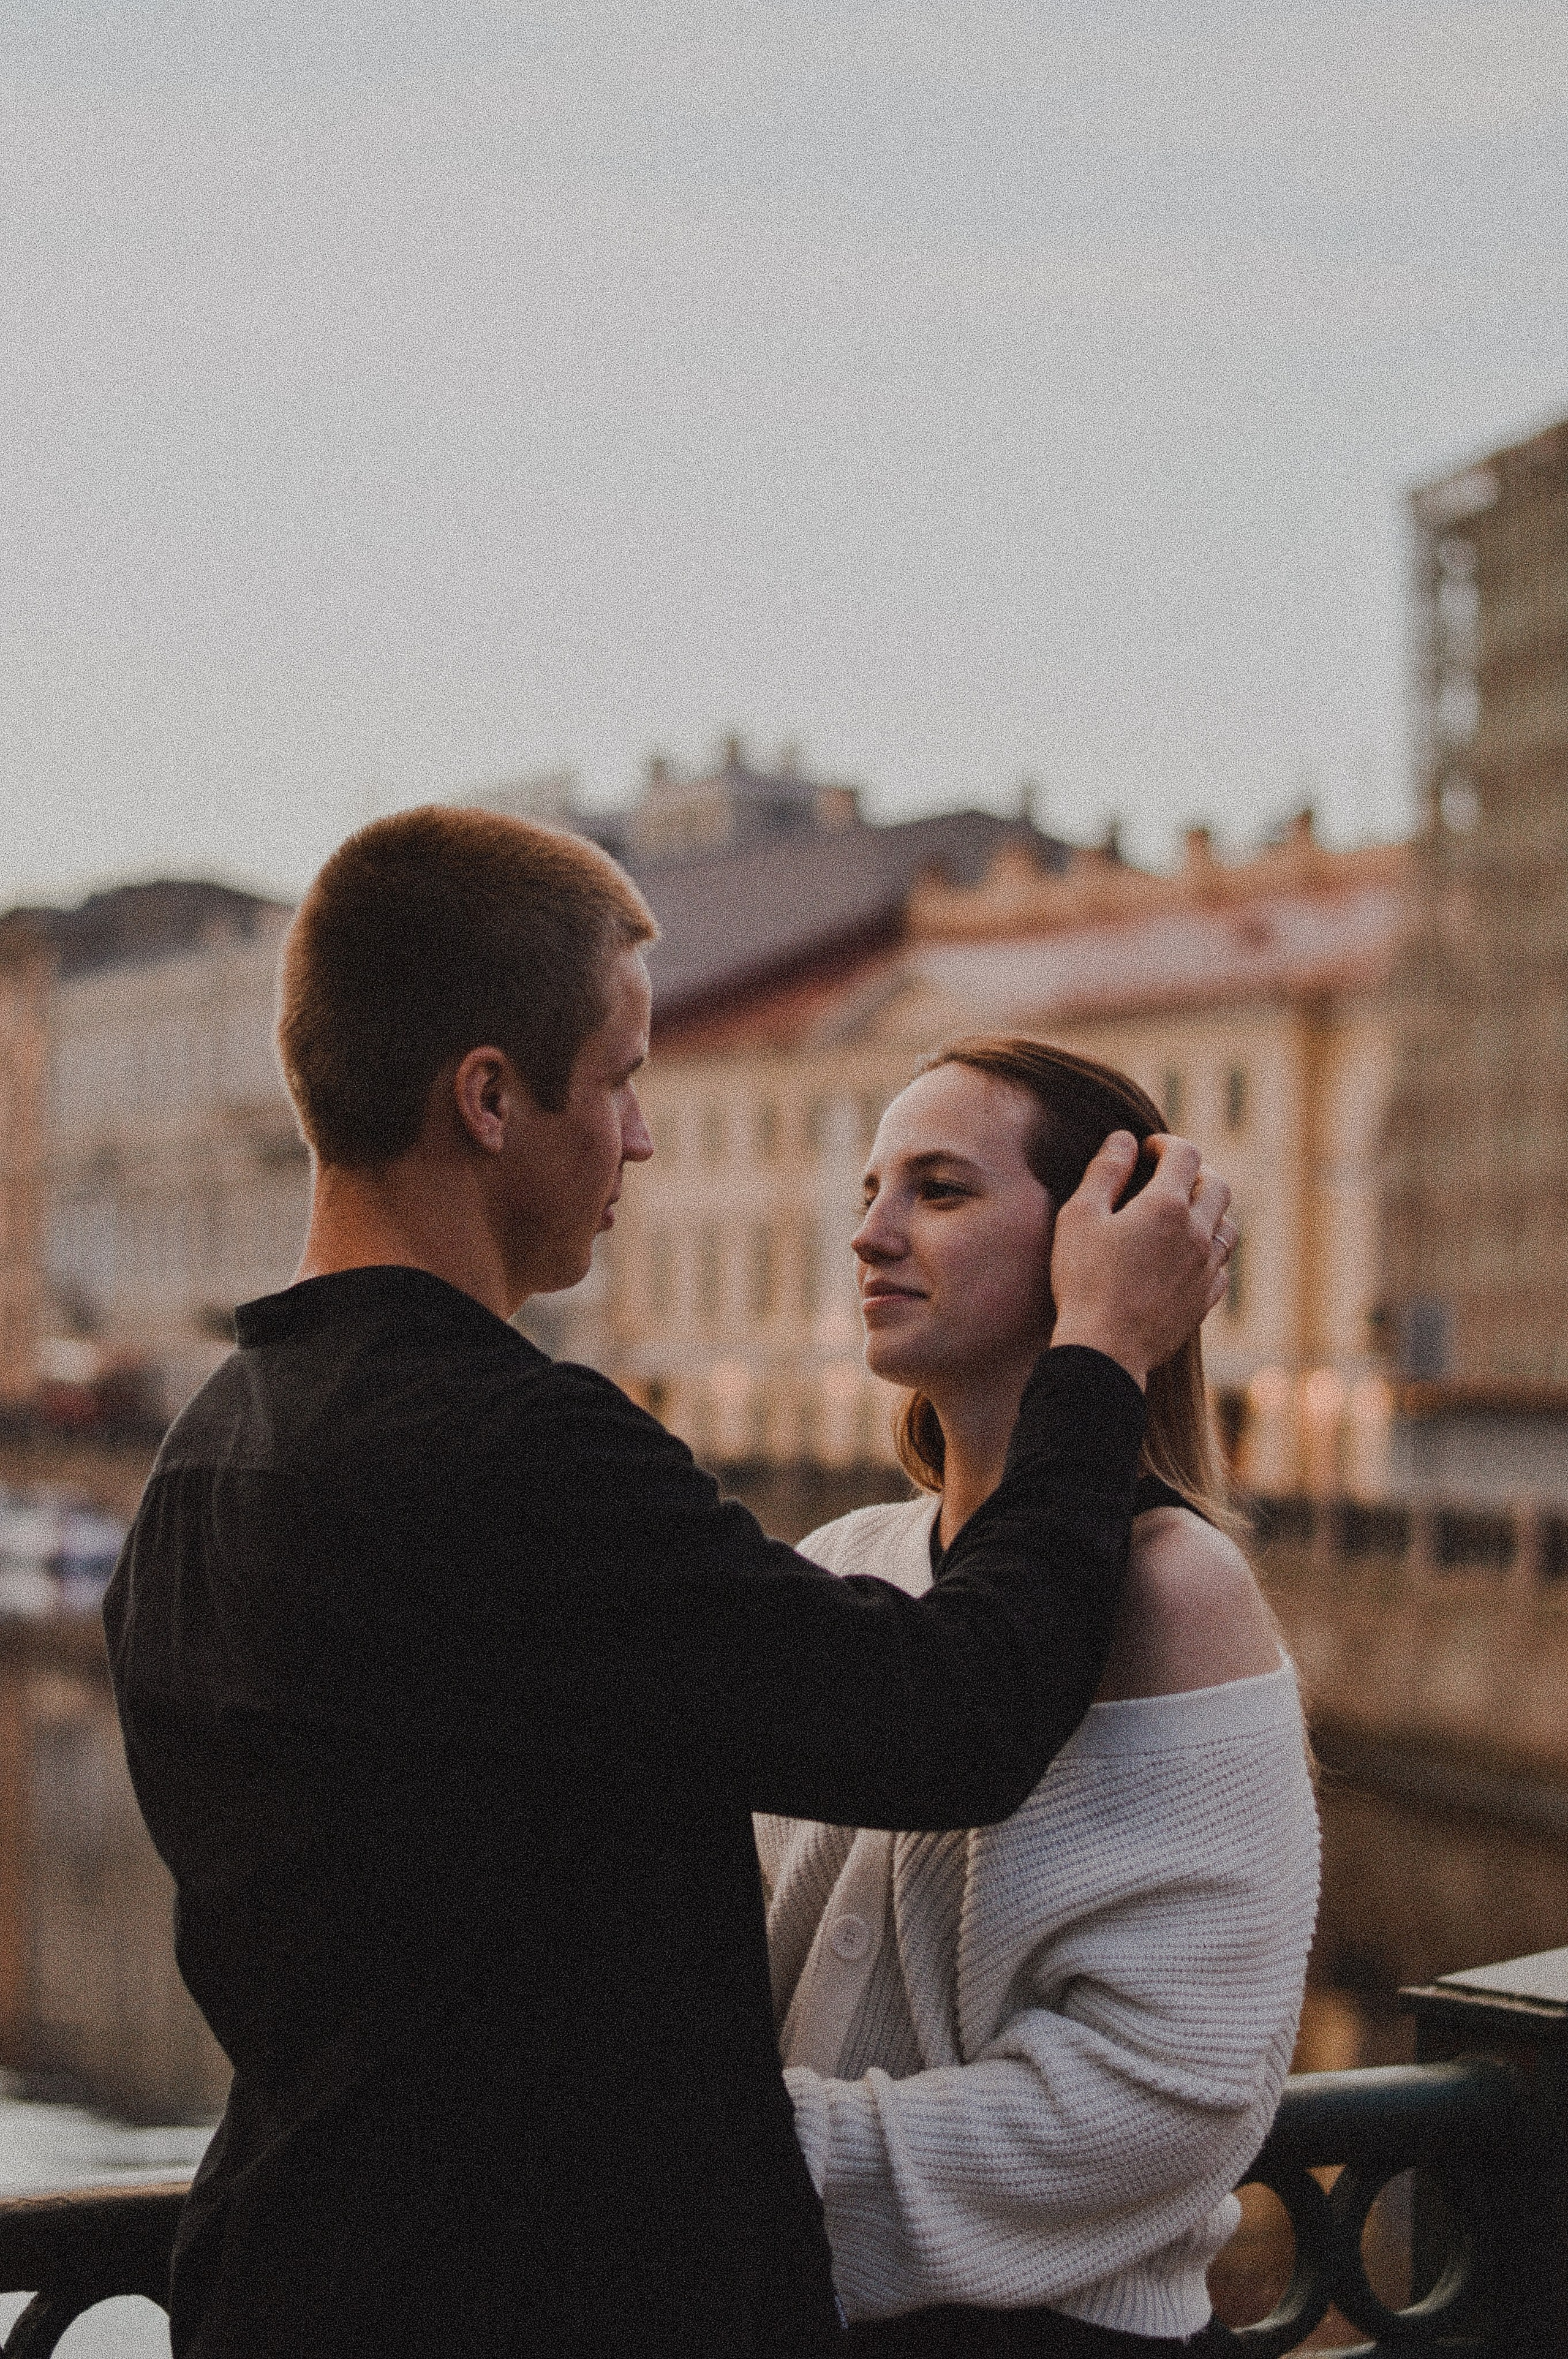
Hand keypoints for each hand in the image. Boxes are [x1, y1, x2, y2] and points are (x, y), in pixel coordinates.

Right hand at [1048, 1132, 1232, 1388]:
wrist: (1104, 1351)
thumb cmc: (1084, 1281)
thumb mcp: (1079, 1217)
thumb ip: (1104, 1172)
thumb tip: (1123, 1140)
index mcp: (1165, 1206)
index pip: (1185, 1154)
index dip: (1166, 1144)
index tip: (1146, 1150)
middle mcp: (1197, 1233)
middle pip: (1218, 1185)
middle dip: (1195, 1172)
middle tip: (1167, 1177)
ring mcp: (1206, 1269)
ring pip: (1228, 1226)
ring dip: (1209, 1212)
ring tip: (1181, 1216)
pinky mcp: (1205, 1301)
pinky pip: (1222, 1267)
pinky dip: (1210, 1252)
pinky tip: (1186, 1257)